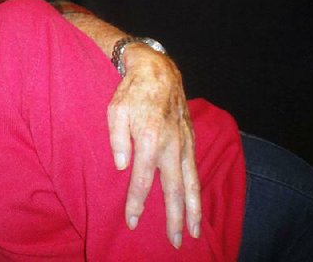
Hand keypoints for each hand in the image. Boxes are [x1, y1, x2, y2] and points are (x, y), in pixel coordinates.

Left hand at [107, 43, 200, 248]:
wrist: (158, 71)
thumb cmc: (131, 91)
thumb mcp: (114, 111)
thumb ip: (117, 139)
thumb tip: (122, 167)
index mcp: (148, 139)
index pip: (141, 180)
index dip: (136, 203)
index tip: (131, 221)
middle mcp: (170, 145)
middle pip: (174, 189)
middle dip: (174, 218)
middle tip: (176, 241)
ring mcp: (184, 143)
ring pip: (191, 182)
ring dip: (193, 209)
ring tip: (195, 231)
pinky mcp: (190, 139)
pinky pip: (195, 169)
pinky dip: (197, 189)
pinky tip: (196, 202)